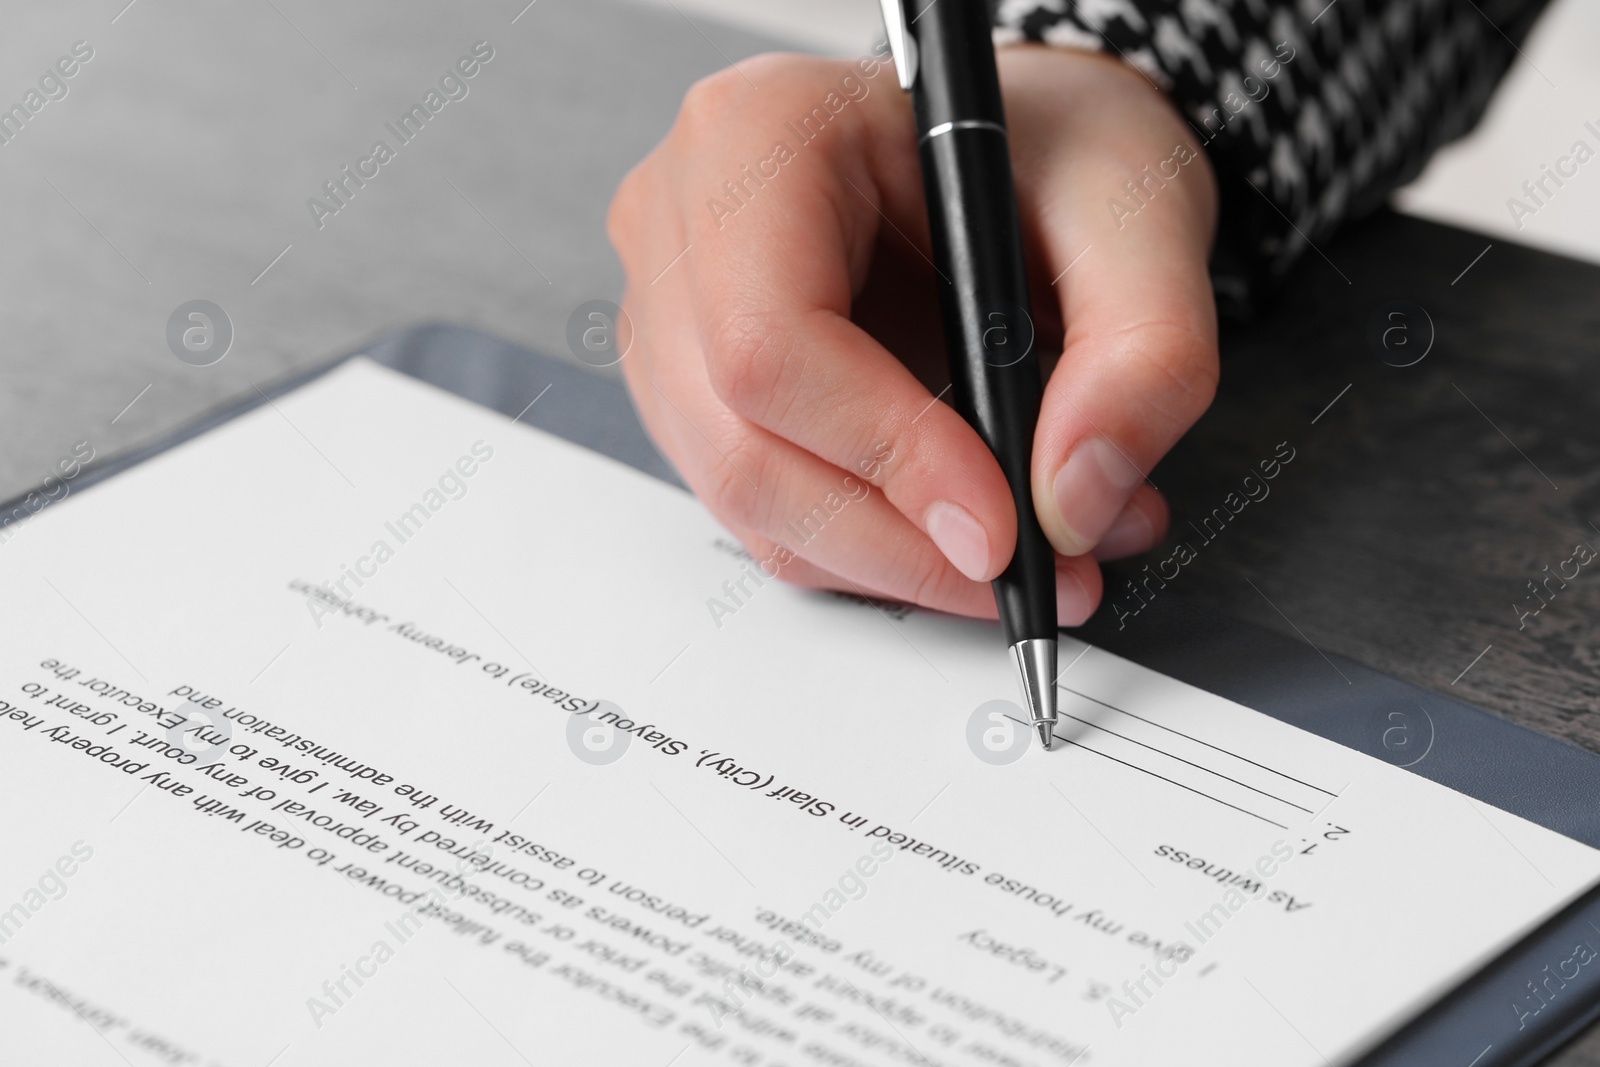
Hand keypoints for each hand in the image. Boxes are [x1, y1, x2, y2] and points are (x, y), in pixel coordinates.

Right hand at [606, 45, 1217, 622]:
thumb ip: (1142, 350)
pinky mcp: (697, 387)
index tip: (1001, 527)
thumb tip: (1075, 500)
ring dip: (894, 559)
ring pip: (749, 500)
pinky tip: (969, 524)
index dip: (885, 454)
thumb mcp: (1139, 209)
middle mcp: (683, 222)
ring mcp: (675, 314)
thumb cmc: (1055, 149)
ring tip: (1035, 547)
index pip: (769, 341)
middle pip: (744, 446)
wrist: (1028, 156)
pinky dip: (875, 547)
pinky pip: (768, 509)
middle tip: (1032, 573)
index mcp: (758, 133)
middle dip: (898, 541)